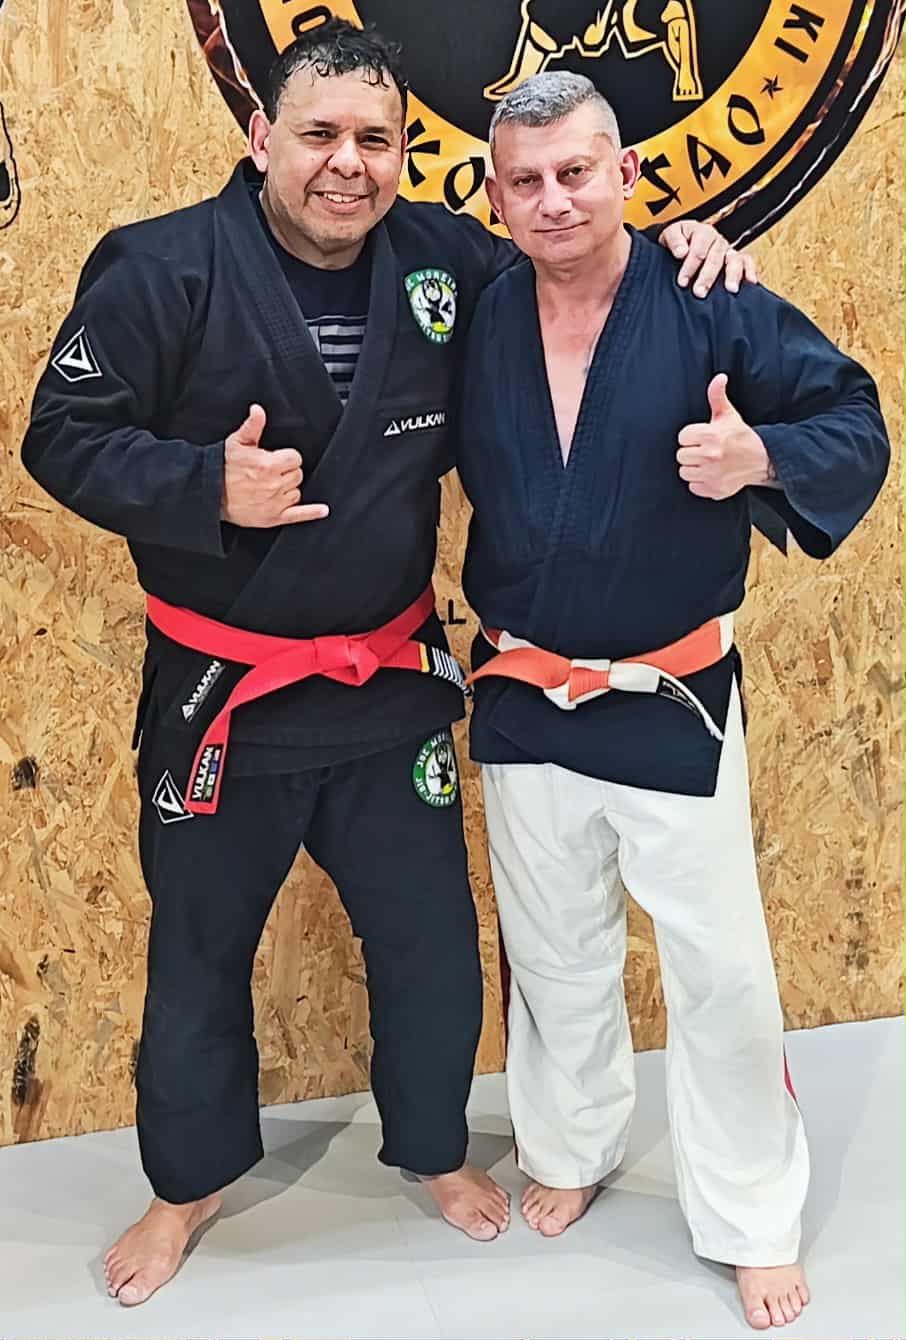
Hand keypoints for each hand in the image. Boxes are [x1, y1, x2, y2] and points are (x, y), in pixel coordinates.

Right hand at [221, 404, 328, 527]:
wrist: (211, 494)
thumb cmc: (222, 468)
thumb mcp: (236, 443)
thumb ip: (252, 426)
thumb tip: (258, 410)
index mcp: (268, 464)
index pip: (295, 458)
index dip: (286, 457)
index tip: (276, 459)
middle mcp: (274, 484)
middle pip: (297, 474)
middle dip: (287, 472)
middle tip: (270, 473)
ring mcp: (275, 502)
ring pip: (296, 491)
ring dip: (288, 489)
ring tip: (269, 487)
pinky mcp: (274, 517)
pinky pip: (299, 515)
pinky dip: (312, 513)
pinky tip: (322, 510)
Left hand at [660, 220, 758, 296]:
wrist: (683, 243)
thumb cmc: (679, 240)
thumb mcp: (670, 235)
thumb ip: (674, 241)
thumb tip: (682, 252)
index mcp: (702, 232)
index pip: (698, 250)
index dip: (690, 267)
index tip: (682, 281)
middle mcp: (718, 241)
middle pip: (716, 257)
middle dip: (707, 276)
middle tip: (699, 292)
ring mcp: (728, 251)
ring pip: (735, 259)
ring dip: (732, 275)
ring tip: (730, 289)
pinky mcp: (736, 260)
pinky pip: (747, 262)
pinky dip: (750, 271)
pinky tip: (750, 282)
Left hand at [677, 374, 772, 499]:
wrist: (761, 459)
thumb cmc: (740, 436)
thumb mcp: (728, 414)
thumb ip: (717, 396)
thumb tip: (719, 377)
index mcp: (710, 436)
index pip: (682, 437)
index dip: (691, 436)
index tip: (701, 437)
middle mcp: (710, 456)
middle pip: (681, 456)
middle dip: (691, 452)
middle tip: (704, 450)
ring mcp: (712, 474)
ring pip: (685, 472)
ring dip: (693, 468)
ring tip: (706, 462)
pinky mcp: (714, 489)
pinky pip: (693, 487)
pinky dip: (700, 482)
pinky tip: (710, 474)